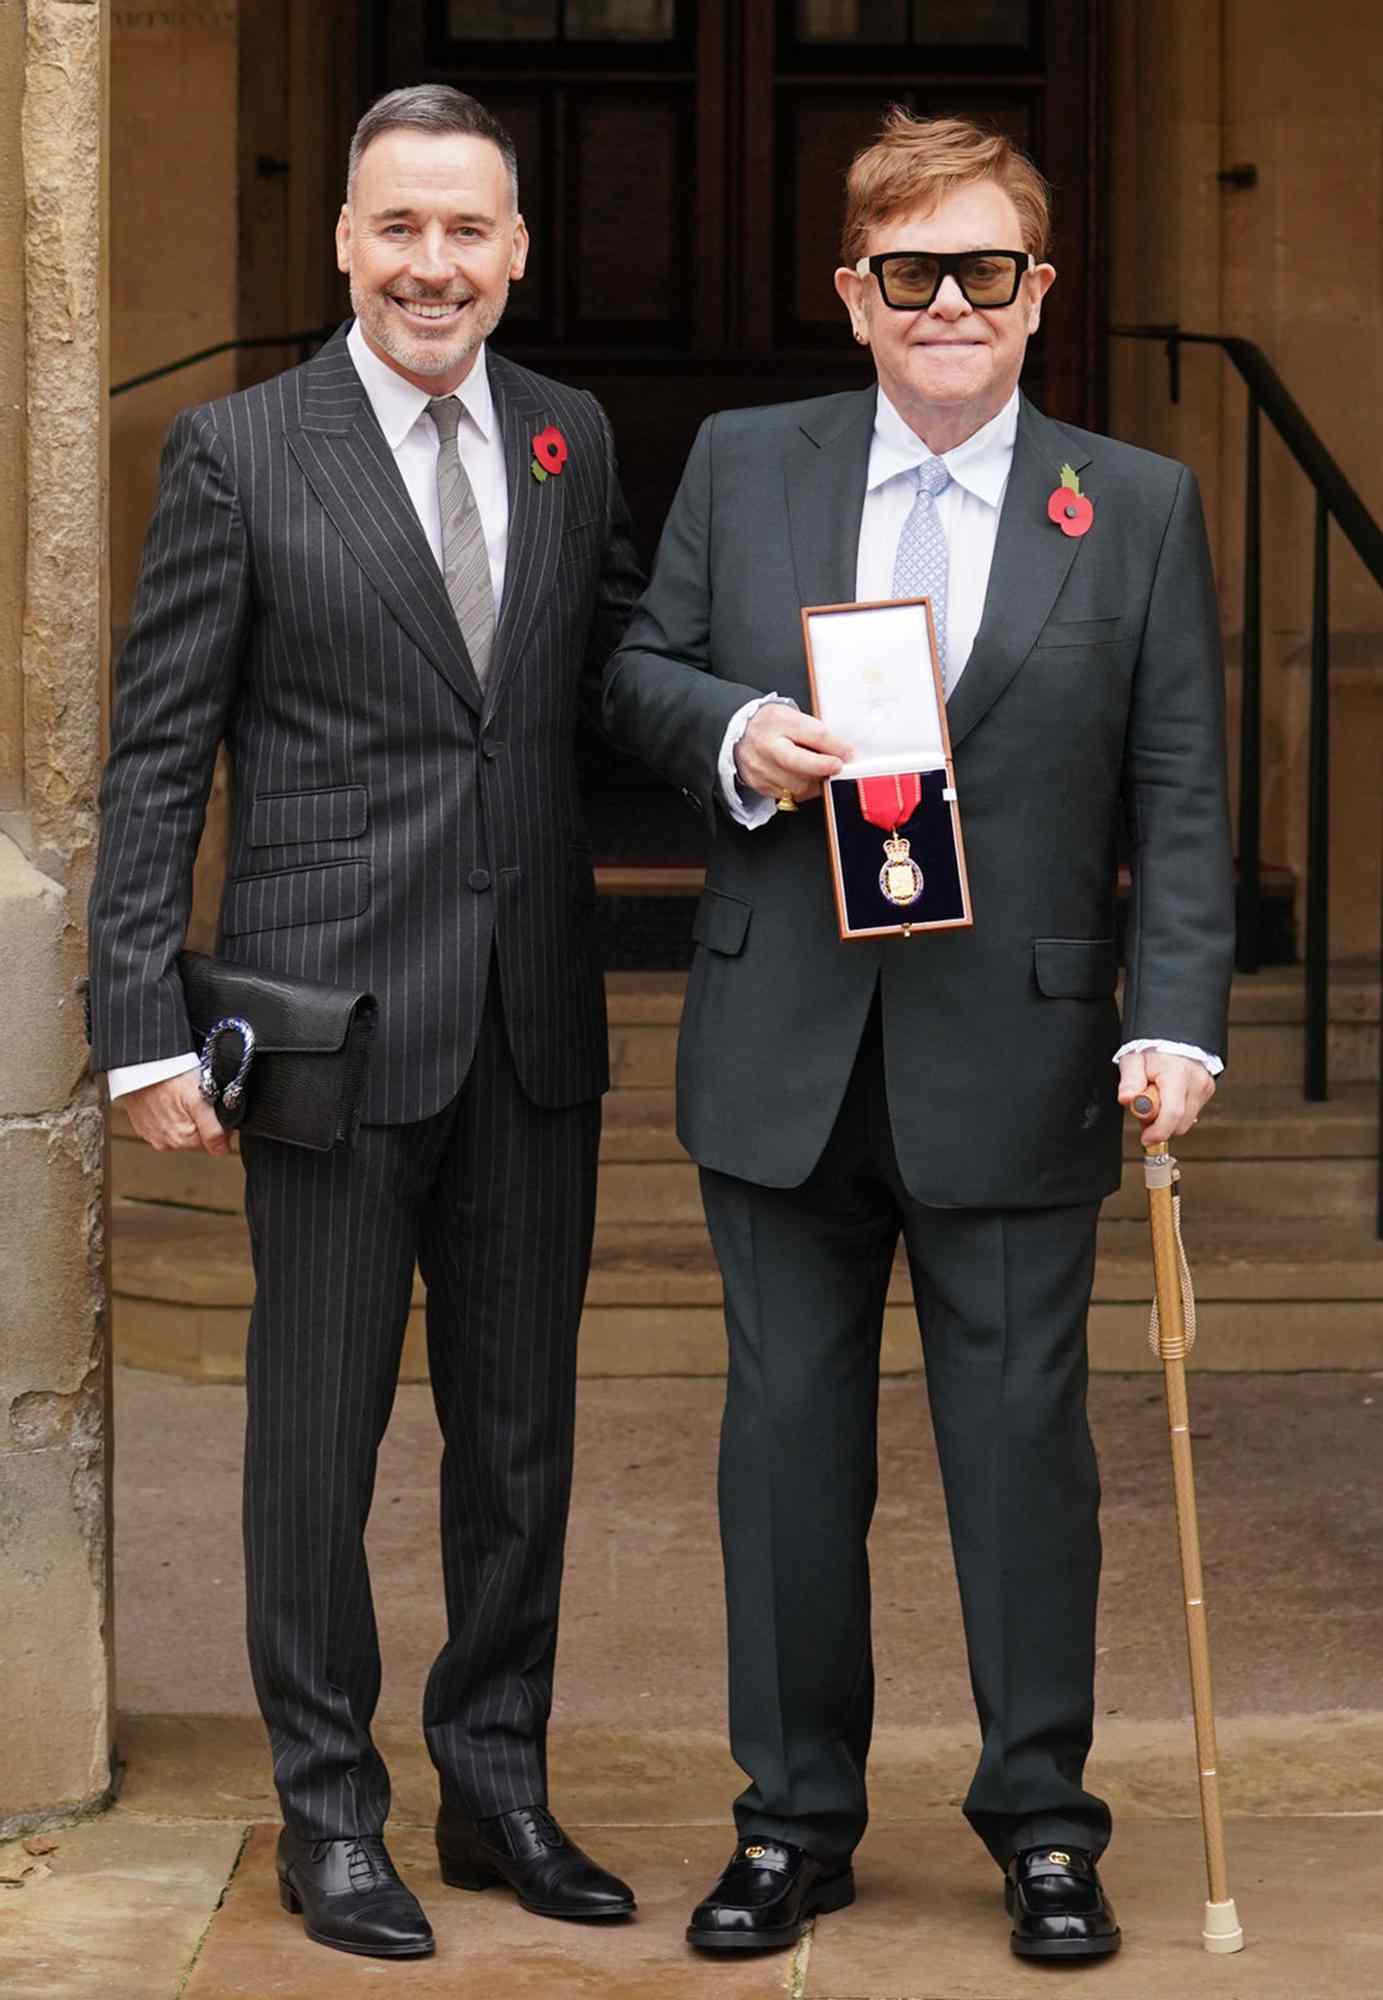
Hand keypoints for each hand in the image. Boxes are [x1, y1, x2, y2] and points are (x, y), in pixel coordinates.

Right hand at [122, 1069, 233, 1155]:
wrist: (143, 1065)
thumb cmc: (171, 1076)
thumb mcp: (201, 1100)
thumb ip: (213, 1129)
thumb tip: (222, 1149)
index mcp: (183, 1140)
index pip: (214, 1144)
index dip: (219, 1126)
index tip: (213, 1108)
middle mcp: (167, 1142)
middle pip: (198, 1139)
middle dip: (202, 1121)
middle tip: (195, 1099)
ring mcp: (154, 1135)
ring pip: (183, 1132)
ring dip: (186, 1118)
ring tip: (181, 1098)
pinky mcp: (145, 1126)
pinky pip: (166, 1125)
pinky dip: (171, 1114)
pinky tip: (169, 1100)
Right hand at [735, 702, 853, 803]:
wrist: (739, 733)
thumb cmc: (771, 724)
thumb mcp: (793, 717)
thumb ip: (816, 733)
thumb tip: (844, 752)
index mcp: (779, 721)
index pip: (812, 734)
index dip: (835, 746)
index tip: (849, 753)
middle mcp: (767, 745)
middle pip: (801, 763)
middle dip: (824, 768)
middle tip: (838, 767)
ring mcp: (761, 768)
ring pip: (798, 784)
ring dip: (816, 782)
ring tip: (820, 773)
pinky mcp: (760, 785)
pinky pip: (789, 795)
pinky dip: (802, 790)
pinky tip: (804, 779)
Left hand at [1117, 1049, 1214, 1145]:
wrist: (1173, 1035)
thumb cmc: (1151, 1049)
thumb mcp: (1133, 1060)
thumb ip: (1130, 1081)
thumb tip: (1127, 1099)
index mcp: (1177, 1073)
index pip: (1172, 1113)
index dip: (1158, 1132)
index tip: (1146, 1138)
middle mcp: (1196, 1081)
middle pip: (1180, 1123)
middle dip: (1160, 1124)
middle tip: (1145, 1107)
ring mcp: (1205, 1087)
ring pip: (1186, 1121)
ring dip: (1168, 1118)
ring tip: (1156, 1098)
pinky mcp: (1208, 1090)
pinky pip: (1191, 1113)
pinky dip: (1177, 1111)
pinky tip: (1168, 1097)